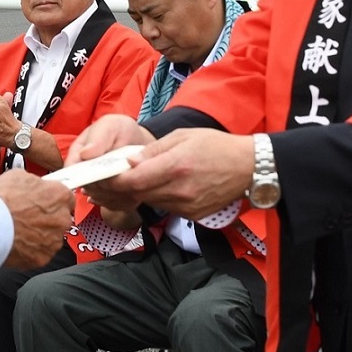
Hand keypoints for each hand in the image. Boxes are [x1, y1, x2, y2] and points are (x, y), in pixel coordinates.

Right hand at [0, 169, 75, 268]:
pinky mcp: (43, 258)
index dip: (54, 201)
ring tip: (18, 229)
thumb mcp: (19, 176)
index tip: (46, 202)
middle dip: (47, 219)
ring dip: (39, 235)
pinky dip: (30, 250)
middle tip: (27, 216)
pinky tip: (16, 241)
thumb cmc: (0, 200)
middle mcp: (62, 219)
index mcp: (59, 195)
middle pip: (60, 219)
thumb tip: (35, 186)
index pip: (67, 198)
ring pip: (51, 237)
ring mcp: (54, 240)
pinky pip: (39, 253)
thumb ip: (35, 183)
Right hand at [70, 116, 154, 212]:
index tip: (103, 173)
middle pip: (89, 188)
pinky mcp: (110, 200)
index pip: (72, 172)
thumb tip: (85, 154)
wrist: (138, 142)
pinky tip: (135, 186)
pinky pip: (116, 206)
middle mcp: (83, 175)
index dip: (85, 175)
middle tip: (125, 171)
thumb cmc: (120, 131)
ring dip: (120, 191)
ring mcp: (96, 190)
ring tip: (132, 175)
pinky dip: (128, 199)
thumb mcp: (110, 126)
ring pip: (103, 199)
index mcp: (77, 156)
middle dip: (109, 182)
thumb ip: (99, 137)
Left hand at [105, 128, 254, 219]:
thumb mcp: (183, 136)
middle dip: (123, 186)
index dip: (114, 180)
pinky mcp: (192, 215)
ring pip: (151, 201)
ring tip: (138, 178)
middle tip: (111, 177)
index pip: (133, 180)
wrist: (248, 167)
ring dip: (141, 192)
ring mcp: (187, 206)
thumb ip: (153, 151)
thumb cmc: (216, 146)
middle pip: (139, 193)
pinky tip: (164, 185)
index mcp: (175, 166)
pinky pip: (167, 207)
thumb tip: (128, 161)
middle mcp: (180, 190)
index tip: (103, 174)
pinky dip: (159, 197)